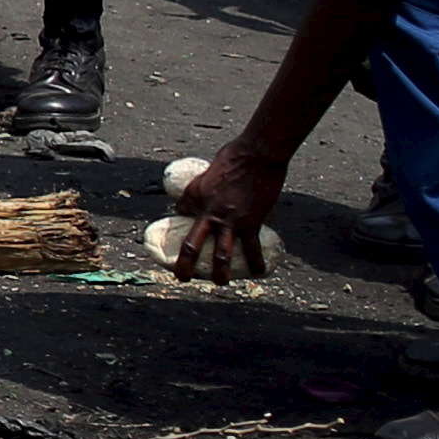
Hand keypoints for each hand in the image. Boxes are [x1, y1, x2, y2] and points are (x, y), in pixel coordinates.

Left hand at [172, 142, 283, 283]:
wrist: (257, 155)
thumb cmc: (234, 157)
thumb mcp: (208, 171)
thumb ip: (202, 187)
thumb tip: (200, 199)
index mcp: (195, 197)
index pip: (181, 213)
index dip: (180, 220)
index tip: (185, 221)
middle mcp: (208, 212)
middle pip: (192, 245)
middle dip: (185, 265)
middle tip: (181, 278)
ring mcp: (230, 220)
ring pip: (221, 254)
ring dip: (219, 272)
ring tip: (219, 283)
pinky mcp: (251, 222)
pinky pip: (252, 248)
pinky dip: (255, 262)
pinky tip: (257, 271)